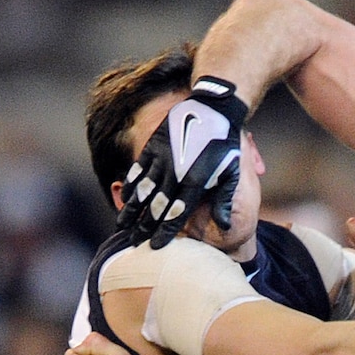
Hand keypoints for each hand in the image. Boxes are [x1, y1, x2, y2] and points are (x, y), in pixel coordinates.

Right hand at [117, 77, 247, 248]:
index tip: (156, 246)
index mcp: (195, 182)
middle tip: (135, 243)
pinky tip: (125, 197)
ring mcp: (162, 158)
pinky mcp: (154, 145)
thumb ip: (224, 200)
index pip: (177, 213)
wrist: (213, 108)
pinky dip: (131, 184)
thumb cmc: (226, 145)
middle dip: (144, 226)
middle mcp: (176, 172)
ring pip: (143, 189)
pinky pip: (138, 169)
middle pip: (156, 206)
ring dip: (132, 209)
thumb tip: (224, 227)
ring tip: (123, 226)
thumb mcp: (232, 173)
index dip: (165, 231)